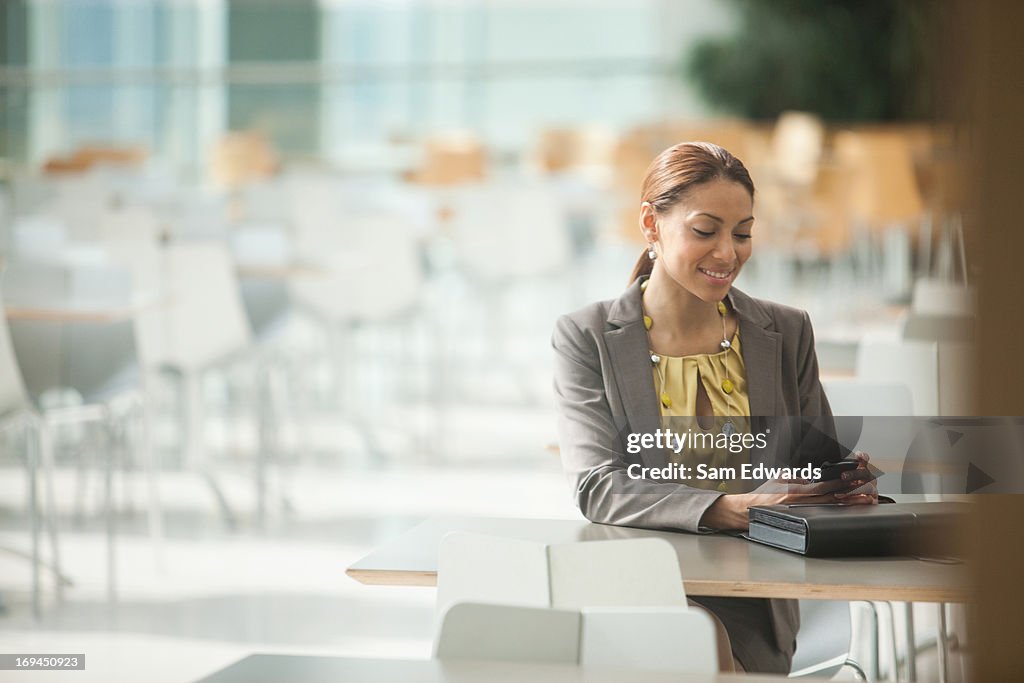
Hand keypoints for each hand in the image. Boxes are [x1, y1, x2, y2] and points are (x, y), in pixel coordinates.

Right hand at [700, 452, 877, 529]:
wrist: (748, 511)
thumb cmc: (762, 495)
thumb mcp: (779, 479)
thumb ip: (797, 477)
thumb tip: (811, 478)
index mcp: (797, 489)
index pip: (824, 483)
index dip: (842, 478)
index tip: (856, 472)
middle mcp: (801, 500)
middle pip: (832, 495)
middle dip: (851, 490)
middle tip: (868, 486)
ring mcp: (801, 510)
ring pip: (830, 506)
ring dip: (849, 502)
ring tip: (866, 499)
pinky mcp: (800, 517)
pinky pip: (821, 513)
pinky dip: (835, 511)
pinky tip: (846, 510)